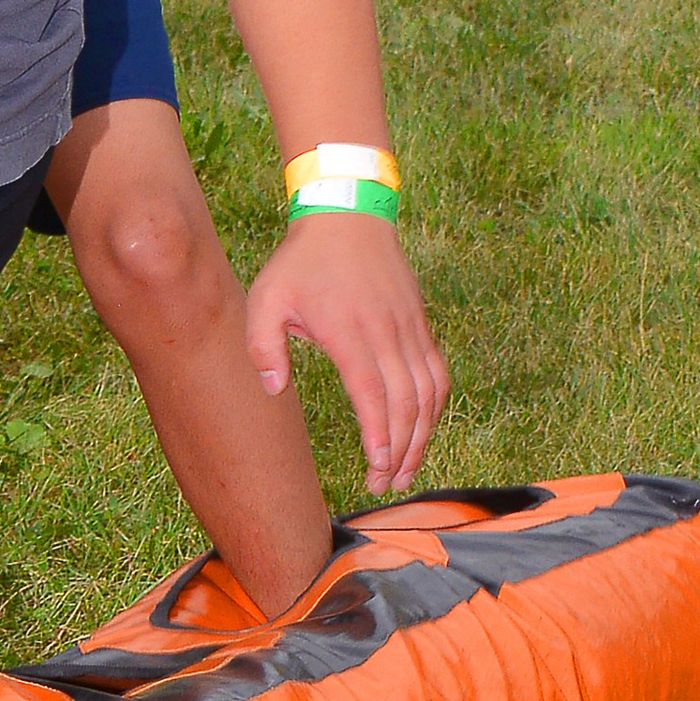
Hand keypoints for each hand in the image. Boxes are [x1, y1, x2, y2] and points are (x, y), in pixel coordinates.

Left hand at [243, 213, 447, 497]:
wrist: (347, 216)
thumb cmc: (300, 262)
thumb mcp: (264, 297)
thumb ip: (262, 345)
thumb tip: (271, 389)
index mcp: (349, 332)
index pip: (373, 394)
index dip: (379, 435)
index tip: (377, 467)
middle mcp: (387, 333)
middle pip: (407, 402)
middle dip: (402, 450)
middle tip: (387, 484)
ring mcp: (409, 328)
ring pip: (429, 392)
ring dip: (423, 434)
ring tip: (407, 469)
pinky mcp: (420, 324)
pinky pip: (437, 373)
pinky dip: (436, 406)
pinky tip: (423, 430)